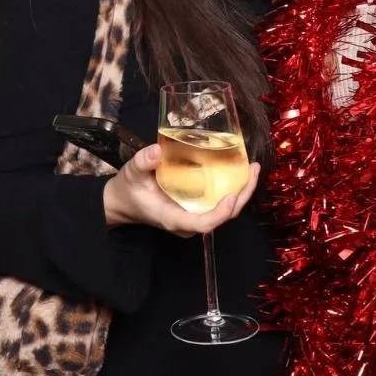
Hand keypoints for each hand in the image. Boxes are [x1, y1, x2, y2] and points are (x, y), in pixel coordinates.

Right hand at [101, 143, 259, 235]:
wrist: (123, 202)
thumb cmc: (128, 190)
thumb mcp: (131, 173)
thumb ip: (142, 162)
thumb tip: (156, 151)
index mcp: (173, 218)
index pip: (203, 224)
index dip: (221, 213)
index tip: (231, 195)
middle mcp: (188, 222)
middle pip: (222, 217)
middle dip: (242, 196)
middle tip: (252, 171)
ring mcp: (194, 217)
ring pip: (225, 212)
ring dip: (242, 192)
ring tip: (251, 169)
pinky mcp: (196, 209)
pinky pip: (220, 205)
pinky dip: (232, 190)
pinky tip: (239, 173)